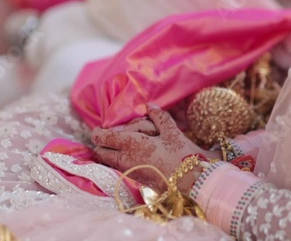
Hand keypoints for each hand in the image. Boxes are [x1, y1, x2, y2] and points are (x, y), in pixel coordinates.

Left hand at [93, 104, 219, 190]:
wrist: (192, 183)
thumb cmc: (182, 155)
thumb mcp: (172, 132)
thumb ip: (158, 117)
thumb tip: (149, 106)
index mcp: (131, 144)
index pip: (102, 138)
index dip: (98, 133)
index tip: (100, 129)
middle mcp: (125, 159)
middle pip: (100, 153)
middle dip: (101, 144)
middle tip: (109, 137)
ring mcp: (129, 172)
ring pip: (108, 162)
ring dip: (110, 153)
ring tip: (121, 145)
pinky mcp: (136, 180)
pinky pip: (119, 168)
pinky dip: (119, 161)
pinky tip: (132, 155)